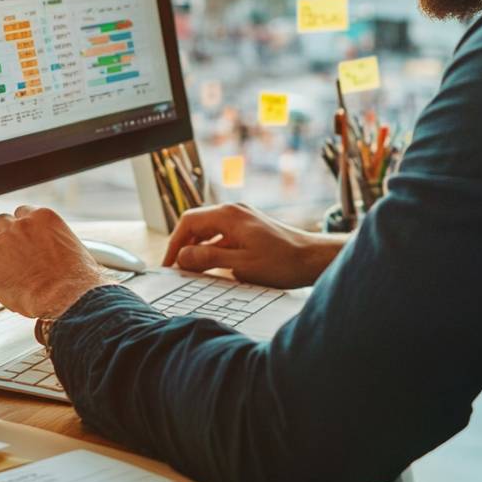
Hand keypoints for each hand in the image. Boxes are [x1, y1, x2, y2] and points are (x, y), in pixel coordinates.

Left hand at [0, 206, 106, 318]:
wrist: (66, 294)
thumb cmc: (76, 276)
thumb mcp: (71, 246)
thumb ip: (52, 242)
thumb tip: (50, 255)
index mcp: (41, 217)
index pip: (23, 213)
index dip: (22, 228)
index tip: (24, 239)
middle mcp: (18, 226)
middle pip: (1, 222)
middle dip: (4, 236)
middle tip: (10, 254)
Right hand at [162, 203, 347, 288]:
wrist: (313, 258)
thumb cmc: (282, 262)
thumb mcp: (241, 265)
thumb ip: (209, 258)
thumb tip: (182, 257)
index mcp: (229, 215)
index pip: (189, 221)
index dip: (174, 243)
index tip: (169, 265)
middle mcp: (234, 211)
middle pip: (197, 223)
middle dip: (185, 245)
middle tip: (177, 270)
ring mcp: (243, 218)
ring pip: (210, 229)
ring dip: (198, 248)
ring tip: (192, 270)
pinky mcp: (250, 227)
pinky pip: (223, 235)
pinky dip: (213, 248)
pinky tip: (214, 266)